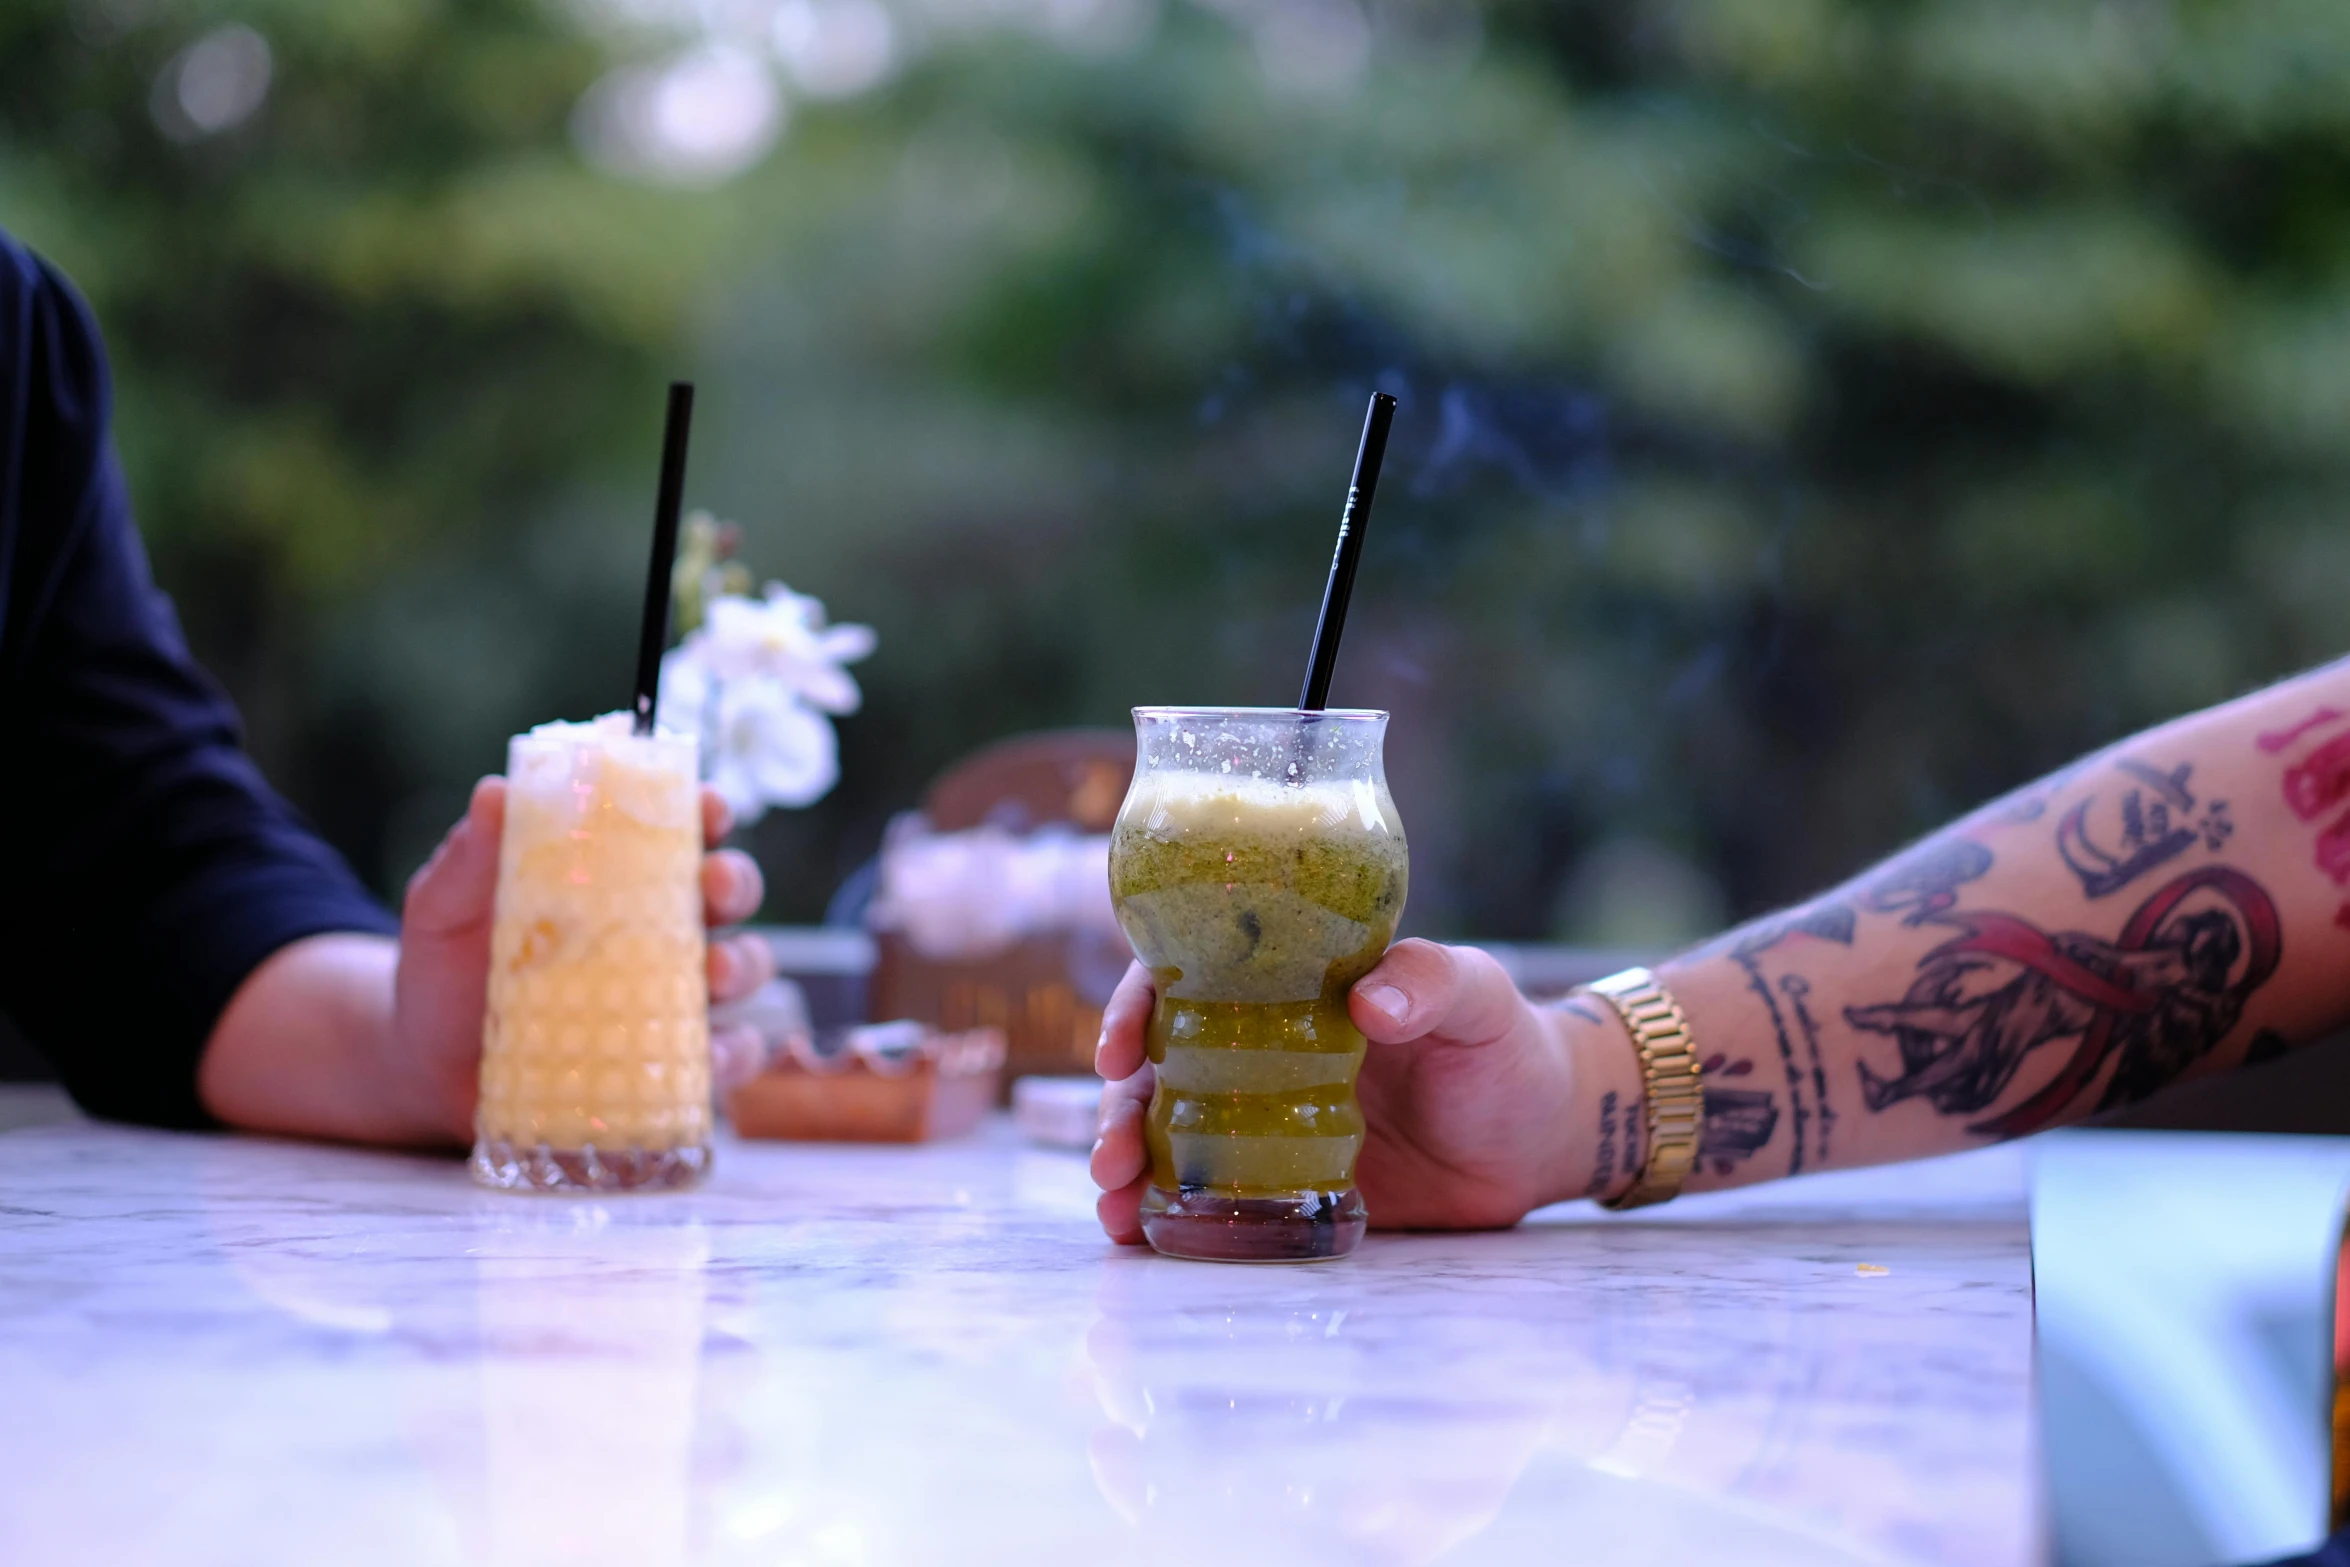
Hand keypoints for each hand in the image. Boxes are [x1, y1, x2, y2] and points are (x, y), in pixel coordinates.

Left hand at [394, 776, 776, 1142]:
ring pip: (744, 966)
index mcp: (616, 873)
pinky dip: (735, 1053)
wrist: (427, 1070)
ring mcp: (673, 995)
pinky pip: (731, 1055)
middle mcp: (659, 927)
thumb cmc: (446, 974)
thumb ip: (472, 854)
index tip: (708, 806)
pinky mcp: (674, 1061)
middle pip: (730, 889)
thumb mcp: (445, 907)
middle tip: (714, 887)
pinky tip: (710, 1055)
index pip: (679, 825)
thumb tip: (497, 790)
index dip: (707, 808)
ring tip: (714, 975)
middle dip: (736, 881)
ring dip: (743, 964)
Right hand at [1090, 939, 1630, 1240]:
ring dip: (1129, 1166)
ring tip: (1114, 1209)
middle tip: (1108, 1157)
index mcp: (1294, 987)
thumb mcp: (1481, 999)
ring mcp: (1270, 1121)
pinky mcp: (1290, 1186)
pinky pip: (1216, 1198)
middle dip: (1118, 1110)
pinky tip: (1140, 1238)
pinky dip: (1168, 1216)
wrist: (1543, 1139)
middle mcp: (1265, 1049)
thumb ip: (1432, 982)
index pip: (1191, 977)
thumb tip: (1370, 999)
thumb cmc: (1508, 1048)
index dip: (1139, 1006)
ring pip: (1173, 1136)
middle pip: (1162, 1068)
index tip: (1117, 1051)